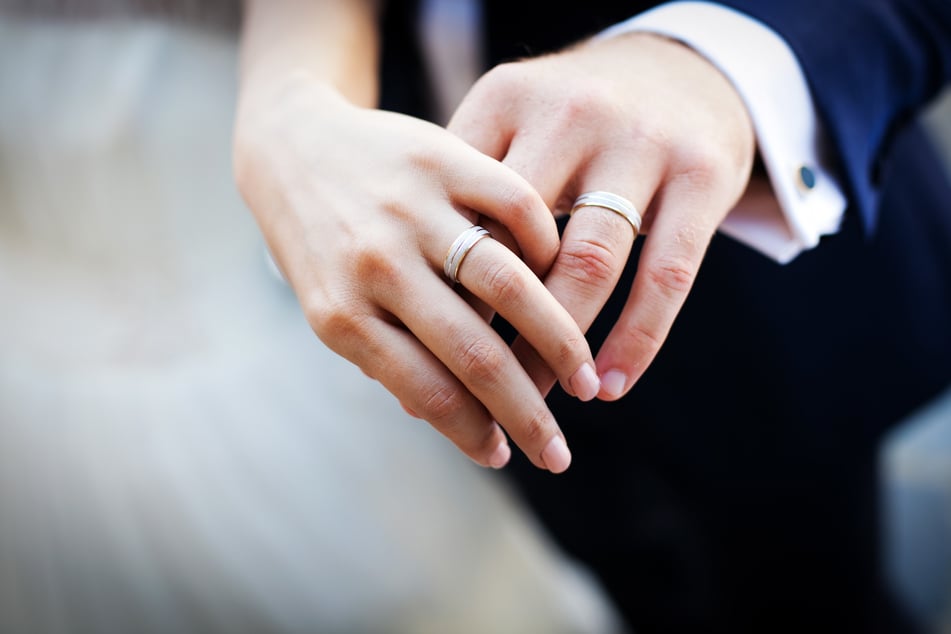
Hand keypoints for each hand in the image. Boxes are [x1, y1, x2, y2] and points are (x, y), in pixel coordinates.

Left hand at [233, 72, 600, 471]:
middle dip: (528, 414)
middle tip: (560, 453)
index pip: (427, 392)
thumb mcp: (330, 307)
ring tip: (586, 381)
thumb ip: (387, 357)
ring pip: (510, 286)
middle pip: (475, 354)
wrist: (292, 146)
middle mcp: (378, 263)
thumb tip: (460, 422)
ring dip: (560, 345)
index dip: (473, 435)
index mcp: (342, 313)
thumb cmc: (318, 243)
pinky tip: (561, 283)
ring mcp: (412, 209)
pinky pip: (519, 209)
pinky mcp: (442, 158)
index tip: (507, 455)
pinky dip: (550, 250)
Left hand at [449, 33, 755, 398]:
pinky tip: (611, 385)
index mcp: (505, 100)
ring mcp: (640, 141)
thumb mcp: (510, 130)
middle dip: (491, 331)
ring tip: (537, 404)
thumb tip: (405, 321)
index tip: (421, 356)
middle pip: (516, 243)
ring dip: (558, 349)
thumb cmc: (570, 123)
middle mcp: (570, 114)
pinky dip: (638, 338)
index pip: (460, 213)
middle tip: (472, 397)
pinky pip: (666, 273)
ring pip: (588, 263)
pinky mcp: (702, 173)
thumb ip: (463, 202)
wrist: (680, 66)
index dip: (438, 292)